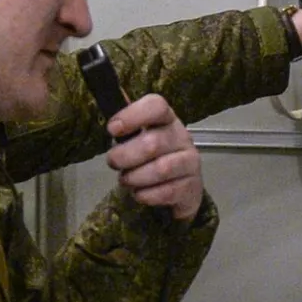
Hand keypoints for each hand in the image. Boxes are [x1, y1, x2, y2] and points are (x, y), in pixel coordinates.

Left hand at [105, 93, 202, 221]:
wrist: (180, 186)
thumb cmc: (153, 157)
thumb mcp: (139, 138)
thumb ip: (125, 128)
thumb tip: (109, 114)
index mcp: (166, 119)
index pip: (156, 106)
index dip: (133, 116)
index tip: (112, 129)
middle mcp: (182, 137)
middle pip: (153, 143)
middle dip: (125, 156)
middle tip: (113, 162)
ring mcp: (190, 162)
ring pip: (161, 169)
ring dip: (135, 177)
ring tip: (126, 180)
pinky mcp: (192, 187)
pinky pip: (167, 192)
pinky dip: (146, 195)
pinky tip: (139, 194)